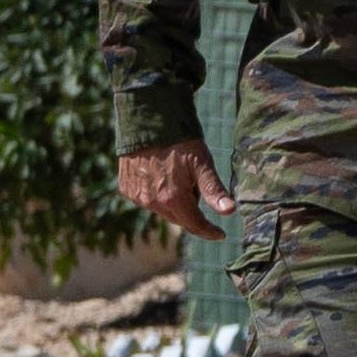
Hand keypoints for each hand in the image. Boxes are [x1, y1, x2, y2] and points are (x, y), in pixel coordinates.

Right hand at [116, 142, 233, 240]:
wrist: (146, 122)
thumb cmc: (180, 142)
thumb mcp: (202, 164)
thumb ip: (213, 191)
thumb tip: (230, 211)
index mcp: (172, 199)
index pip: (195, 224)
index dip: (209, 231)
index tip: (221, 234)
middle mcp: (151, 202)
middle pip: (178, 219)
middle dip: (191, 212)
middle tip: (197, 189)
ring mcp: (136, 196)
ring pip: (162, 210)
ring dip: (173, 203)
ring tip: (177, 178)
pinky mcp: (126, 188)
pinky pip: (146, 200)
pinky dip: (157, 195)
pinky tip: (161, 177)